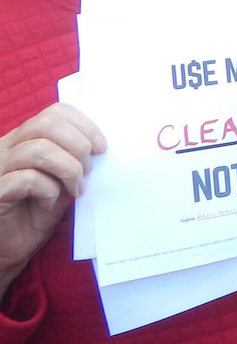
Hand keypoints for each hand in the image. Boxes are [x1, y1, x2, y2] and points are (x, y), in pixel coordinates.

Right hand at [0, 104, 104, 295]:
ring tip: (74, 189)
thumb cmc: (37, 212)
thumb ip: (75, 158)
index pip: (55, 112)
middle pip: (47, 124)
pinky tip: (49, 204)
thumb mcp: (61, 178)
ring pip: (40, 150)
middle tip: (87, 172)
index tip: (101, 148)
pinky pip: (27, 179)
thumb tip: (104, 147)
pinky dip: (48, 191)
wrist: (9, 248)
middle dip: (79, 146)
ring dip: (68, 170)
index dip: (84, 126)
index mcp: (24, 138)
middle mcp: (6, 147)